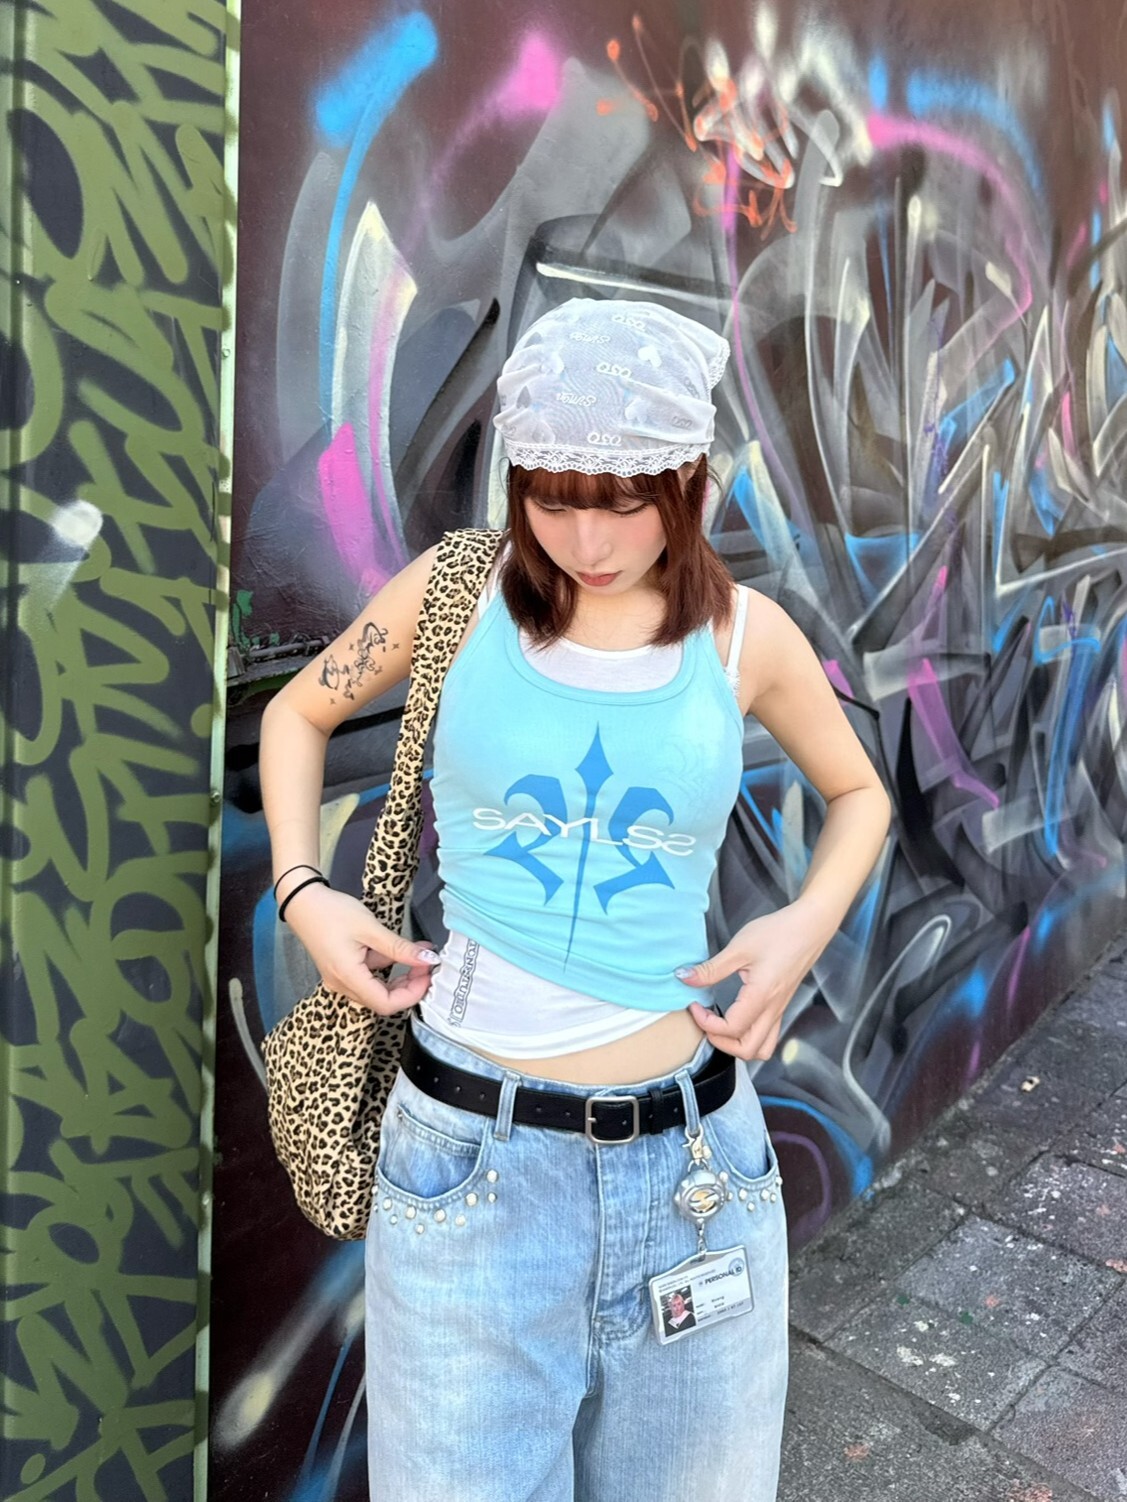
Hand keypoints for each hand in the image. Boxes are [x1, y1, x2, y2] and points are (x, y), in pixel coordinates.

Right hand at [282, 883, 438, 1014]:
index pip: (385, 1004)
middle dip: (409, 985)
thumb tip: (428, 959)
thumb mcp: (371, 928)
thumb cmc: (332, 913)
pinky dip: (386, 967)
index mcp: (348, 977)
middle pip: (382, 1000)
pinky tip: (398, 950)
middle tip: (426, 963)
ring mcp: (340, 979)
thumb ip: (400, 948)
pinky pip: (368, 977)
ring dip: (400, 974)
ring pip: (377, 988)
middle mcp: (342, 985)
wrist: (303, 902)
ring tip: (418, 950)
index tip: (427, 974)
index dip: (411, 994)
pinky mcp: (341, 970)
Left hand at [675, 905, 820, 1060]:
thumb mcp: (739, 948)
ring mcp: (780, 1010)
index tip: (695, 1006)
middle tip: (706, 1020)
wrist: (810, 926)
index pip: (732, 1029)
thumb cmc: (778, 933)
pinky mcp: (782, 1005)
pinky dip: (750, 1038)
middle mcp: (773, 1010)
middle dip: (721, 1042)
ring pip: (761, 1048)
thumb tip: (684, 977)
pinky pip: (768, 1036)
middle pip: (748, 1049)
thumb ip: (711, 968)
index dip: (707, 1024)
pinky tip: (738, 1019)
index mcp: (761, 997)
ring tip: (720, 1024)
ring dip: (738, 1045)